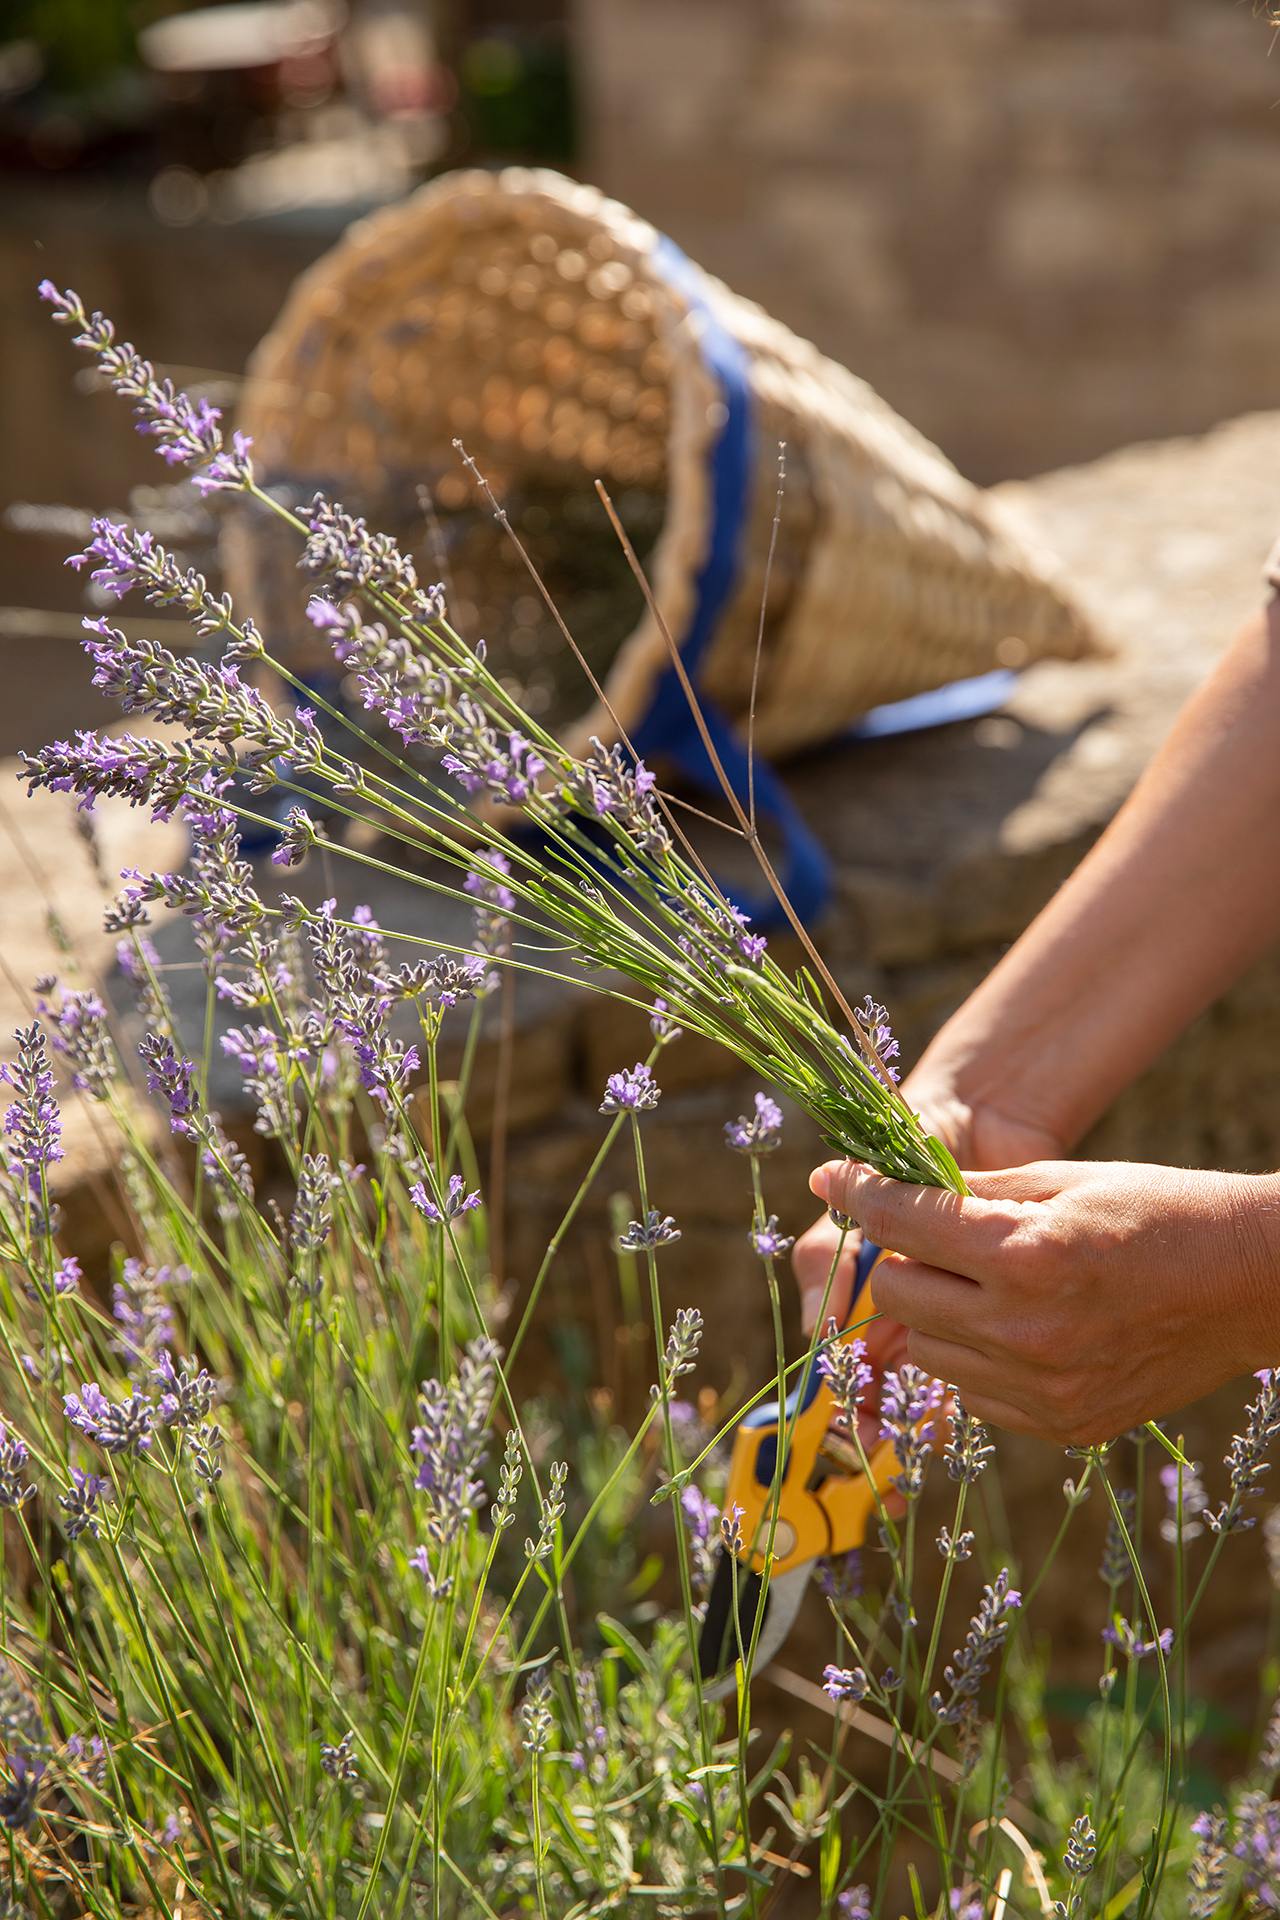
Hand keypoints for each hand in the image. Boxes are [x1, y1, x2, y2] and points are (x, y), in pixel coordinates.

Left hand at [808, 1156, 1279, 1445]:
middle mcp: (1025, 1330)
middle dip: (902, 1257)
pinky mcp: (1059, 1426)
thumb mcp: (1061, 1179)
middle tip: (933, 1234)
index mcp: (1026, 1255)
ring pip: (923, 1351)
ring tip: (990, 1283)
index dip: (858, 1193)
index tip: (832, 1177)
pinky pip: (971, 1393)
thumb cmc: (1157, 1211)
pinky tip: (1021, 1325)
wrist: (1252, 1284)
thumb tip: (878, 1182)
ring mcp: (1042, 1389)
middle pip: (895, 1295)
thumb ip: (966, 1189)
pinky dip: (975, 1356)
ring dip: (936, 1312)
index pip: (900, 1224)